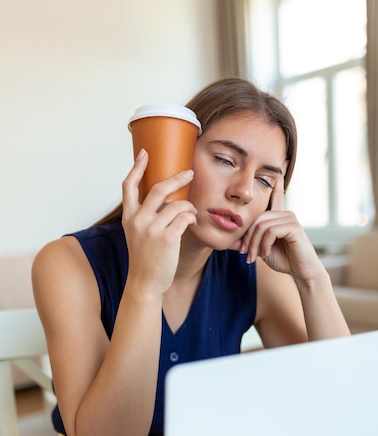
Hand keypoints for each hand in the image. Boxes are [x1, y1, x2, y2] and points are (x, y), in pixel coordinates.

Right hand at [121, 149, 196, 294]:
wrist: (145, 283)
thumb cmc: (145, 258)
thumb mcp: (138, 234)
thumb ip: (146, 215)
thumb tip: (166, 197)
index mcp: (129, 217)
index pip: (128, 186)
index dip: (137, 167)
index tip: (145, 153)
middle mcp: (138, 220)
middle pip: (158, 188)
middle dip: (176, 178)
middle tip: (189, 173)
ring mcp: (152, 229)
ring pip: (177, 204)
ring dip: (188, 206)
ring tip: (190, 213)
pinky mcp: (167, 238)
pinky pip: (184, 217)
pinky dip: (191, 217)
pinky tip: (191, 222)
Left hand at [233, 177, 324, 283]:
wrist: (301, 271)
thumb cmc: (283, 259)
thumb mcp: (260, 249)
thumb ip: (247, 243)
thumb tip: (228, 242)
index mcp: (278, 216)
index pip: (275, 193)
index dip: (276, 180)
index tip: (281, 162)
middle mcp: (285, 213)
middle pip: (257, 217)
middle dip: (247, 237)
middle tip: (245, 254)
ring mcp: (290, 219)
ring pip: (261, 225)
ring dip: (254, 244)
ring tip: (255, 257)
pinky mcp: (294, 227)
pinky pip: (270, 231)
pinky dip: (264, 245)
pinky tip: (266, 254)